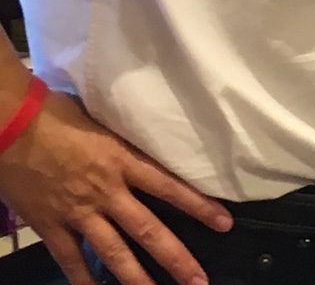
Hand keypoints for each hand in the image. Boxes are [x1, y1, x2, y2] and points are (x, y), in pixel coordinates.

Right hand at [0, 90, 230, 284]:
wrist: (13, 128)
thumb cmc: (58, 114)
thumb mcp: (104, 122)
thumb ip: (124, 141)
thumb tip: (145, 140)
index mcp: (123, 160)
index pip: (170, 187)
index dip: (199, 206)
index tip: (224, 223)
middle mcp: (107, 191)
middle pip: (147, 229)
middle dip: (175, 257)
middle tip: (199, 279)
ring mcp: (78, 212)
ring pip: (113, 252)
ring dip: (137, 278)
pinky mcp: (51, 226)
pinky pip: (71, 259)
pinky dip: (83, 279)